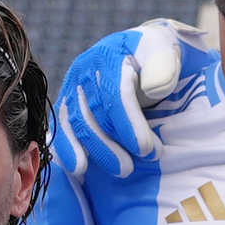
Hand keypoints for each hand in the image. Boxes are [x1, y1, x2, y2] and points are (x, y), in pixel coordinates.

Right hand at [54, 19, 186, 182]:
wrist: (140, 54)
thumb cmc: (155, 58)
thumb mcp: (164, 53)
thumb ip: (162, 66)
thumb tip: (153, 89)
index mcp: (107, 56)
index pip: (114, 93)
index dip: (129, 124)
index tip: (147, 150)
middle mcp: (84, 72)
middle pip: (91, 113)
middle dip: (109, 145)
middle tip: (128, 169)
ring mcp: (72, 89)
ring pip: (74, 124)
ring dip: (92, 151)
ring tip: (112, 172)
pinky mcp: (67, 106)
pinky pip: (60, 129)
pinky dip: (66, 150)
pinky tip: (77, 169)